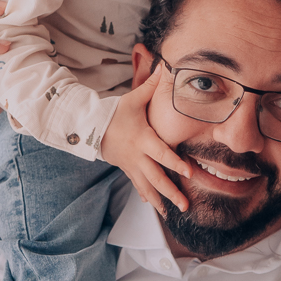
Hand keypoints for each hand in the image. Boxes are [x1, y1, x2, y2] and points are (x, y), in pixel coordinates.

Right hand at [100, 64, 190, 212]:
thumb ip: (151, 86)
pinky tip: (155, 207)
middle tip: (185, 205)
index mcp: (143, 139)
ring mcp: (132, 166)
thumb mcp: (133, 99)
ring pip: (147, 186)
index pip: (161, 153)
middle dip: (171, 192)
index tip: (188, 172)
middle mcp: (138, 157)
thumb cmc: (116, 112)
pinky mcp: (127, 170)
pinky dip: (146, 196)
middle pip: (156, 177)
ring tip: (171, 214)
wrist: (91, 127)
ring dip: (160, 200)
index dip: (175, 162)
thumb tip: (166, 66)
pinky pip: (138, 186)